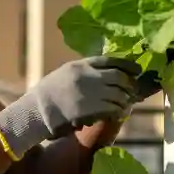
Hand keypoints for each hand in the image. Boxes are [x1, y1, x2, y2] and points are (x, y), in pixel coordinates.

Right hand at [0, 56, 146, 158]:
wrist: (36, 111)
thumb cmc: (50, 93)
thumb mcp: (66, 73)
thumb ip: (85, 70)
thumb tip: (109, 73)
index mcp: (80, 65)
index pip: (111, 60)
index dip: (128, 64)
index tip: (137, 69)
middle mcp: (87, 77)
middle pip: (118, 77)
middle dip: (129, 84)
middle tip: (133, 90)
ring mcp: (89, 93)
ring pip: (119, 94)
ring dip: (125, 99)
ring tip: (126, 103)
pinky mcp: (90, 110)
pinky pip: (113, 109)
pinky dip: (119, 111)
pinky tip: (119, 113)